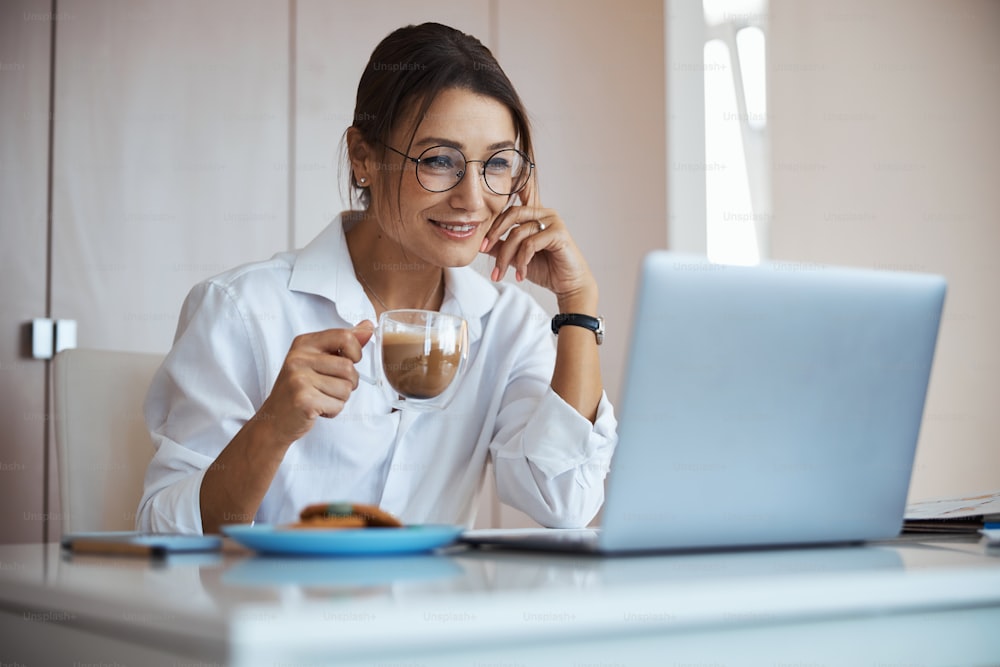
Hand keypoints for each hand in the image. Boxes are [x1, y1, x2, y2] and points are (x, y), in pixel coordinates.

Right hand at [256, 322, 374, 444]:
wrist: (275, 418)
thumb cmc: (300, 388)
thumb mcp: (319, 359)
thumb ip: (344, 343)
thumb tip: (368, 327)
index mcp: (304, 343)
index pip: (345, 336)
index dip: (355, 353)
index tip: (346, 361)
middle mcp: (299, 358)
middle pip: (348, 367)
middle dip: (348, 383)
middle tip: (328, 387)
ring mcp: (299, 379)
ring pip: (346, 388)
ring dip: (340, 398)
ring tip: (321, 397)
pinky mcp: (303, 400)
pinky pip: (338, 405)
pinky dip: (332, 411)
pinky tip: (316, 408)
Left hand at [481, 177, 596, 308]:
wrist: (569, 286)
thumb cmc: (547, 269)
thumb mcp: (517, 257)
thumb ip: (501, 247)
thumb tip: (480, 243)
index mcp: (535, 214)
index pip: (515, 199)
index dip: (499, 201)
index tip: (483, 224)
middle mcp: (545, 213)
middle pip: (511, 214)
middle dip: (494, 233)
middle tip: (483, 249)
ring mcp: (553, 221)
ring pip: (518, 233)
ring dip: (506, 256)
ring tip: (501, 273)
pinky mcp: (559, 234)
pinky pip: (530, 244)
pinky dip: (522, 260)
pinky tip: (521, 274)